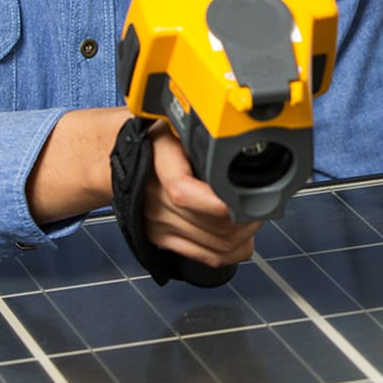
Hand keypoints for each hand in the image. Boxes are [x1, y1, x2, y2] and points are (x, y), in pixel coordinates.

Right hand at [144, 128, 260, 268]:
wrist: (121, 155)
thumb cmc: (158, 139)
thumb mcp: (178, 125)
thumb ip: (202, 137)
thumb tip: (237, 145)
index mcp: (159, 162)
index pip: (183, 191)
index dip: (220, 203)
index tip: (244, 200)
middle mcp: (154, 197)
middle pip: (214, 223)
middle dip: (248, 216)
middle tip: (261, 203)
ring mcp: (157, 222)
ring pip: (216, 243)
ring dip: (245, 234)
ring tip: (253, 216)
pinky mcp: (161, 238)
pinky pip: (206, 257)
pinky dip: (233, 252)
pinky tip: (244, 238)